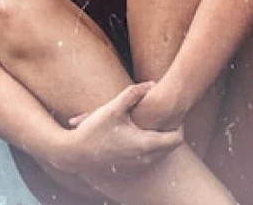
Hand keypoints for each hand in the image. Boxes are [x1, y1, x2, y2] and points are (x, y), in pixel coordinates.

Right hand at [53, 82, 182, 180]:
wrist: (73, 154)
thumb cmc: (93, 131)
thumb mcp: (112, 108)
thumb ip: (133, 93)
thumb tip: (152, 83)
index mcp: (145, 144)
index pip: (177, 138)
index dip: (179, 124)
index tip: (171, 114)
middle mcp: (144, 158)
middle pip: (171, 147)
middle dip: (170, 131)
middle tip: (162, 117)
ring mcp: (137, 166)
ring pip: (159, 154)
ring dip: (159, 140)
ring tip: (149, 124)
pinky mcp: (128, 169)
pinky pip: (147, 159)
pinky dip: (148, 148)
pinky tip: (136, 134)